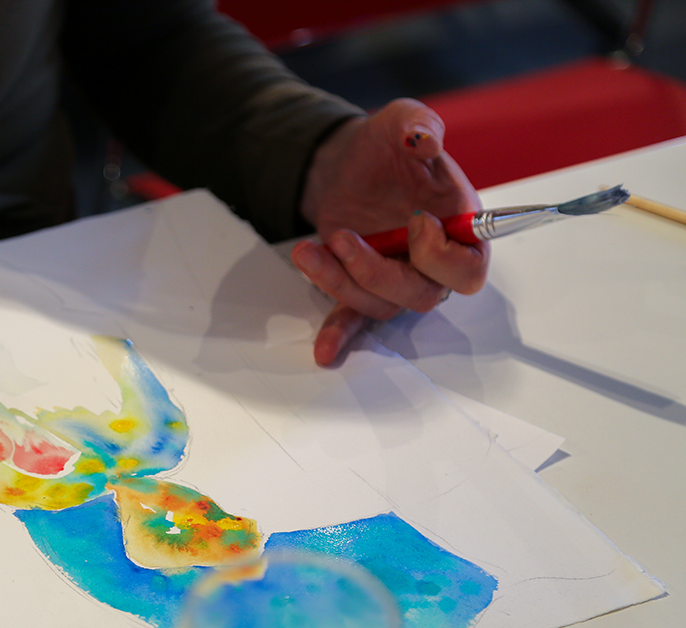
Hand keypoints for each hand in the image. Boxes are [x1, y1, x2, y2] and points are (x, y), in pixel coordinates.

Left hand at [291, 98, 489, 365]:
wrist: (348, 161)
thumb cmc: (386, 146)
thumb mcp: (402, 121)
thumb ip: (419, 126)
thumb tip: (425, 140)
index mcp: (457, 227)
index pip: (470, 267)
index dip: (443, 255)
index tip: (415, 222)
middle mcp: (430, 261)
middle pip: (423, 295)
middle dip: (379, 272)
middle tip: (345, 238)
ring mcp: (395, 276)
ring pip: (382, 305)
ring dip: (342, 282)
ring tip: (311, 247)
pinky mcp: (361, 285)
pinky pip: (355, 319)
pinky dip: (340, 334)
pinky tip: (324, 350)